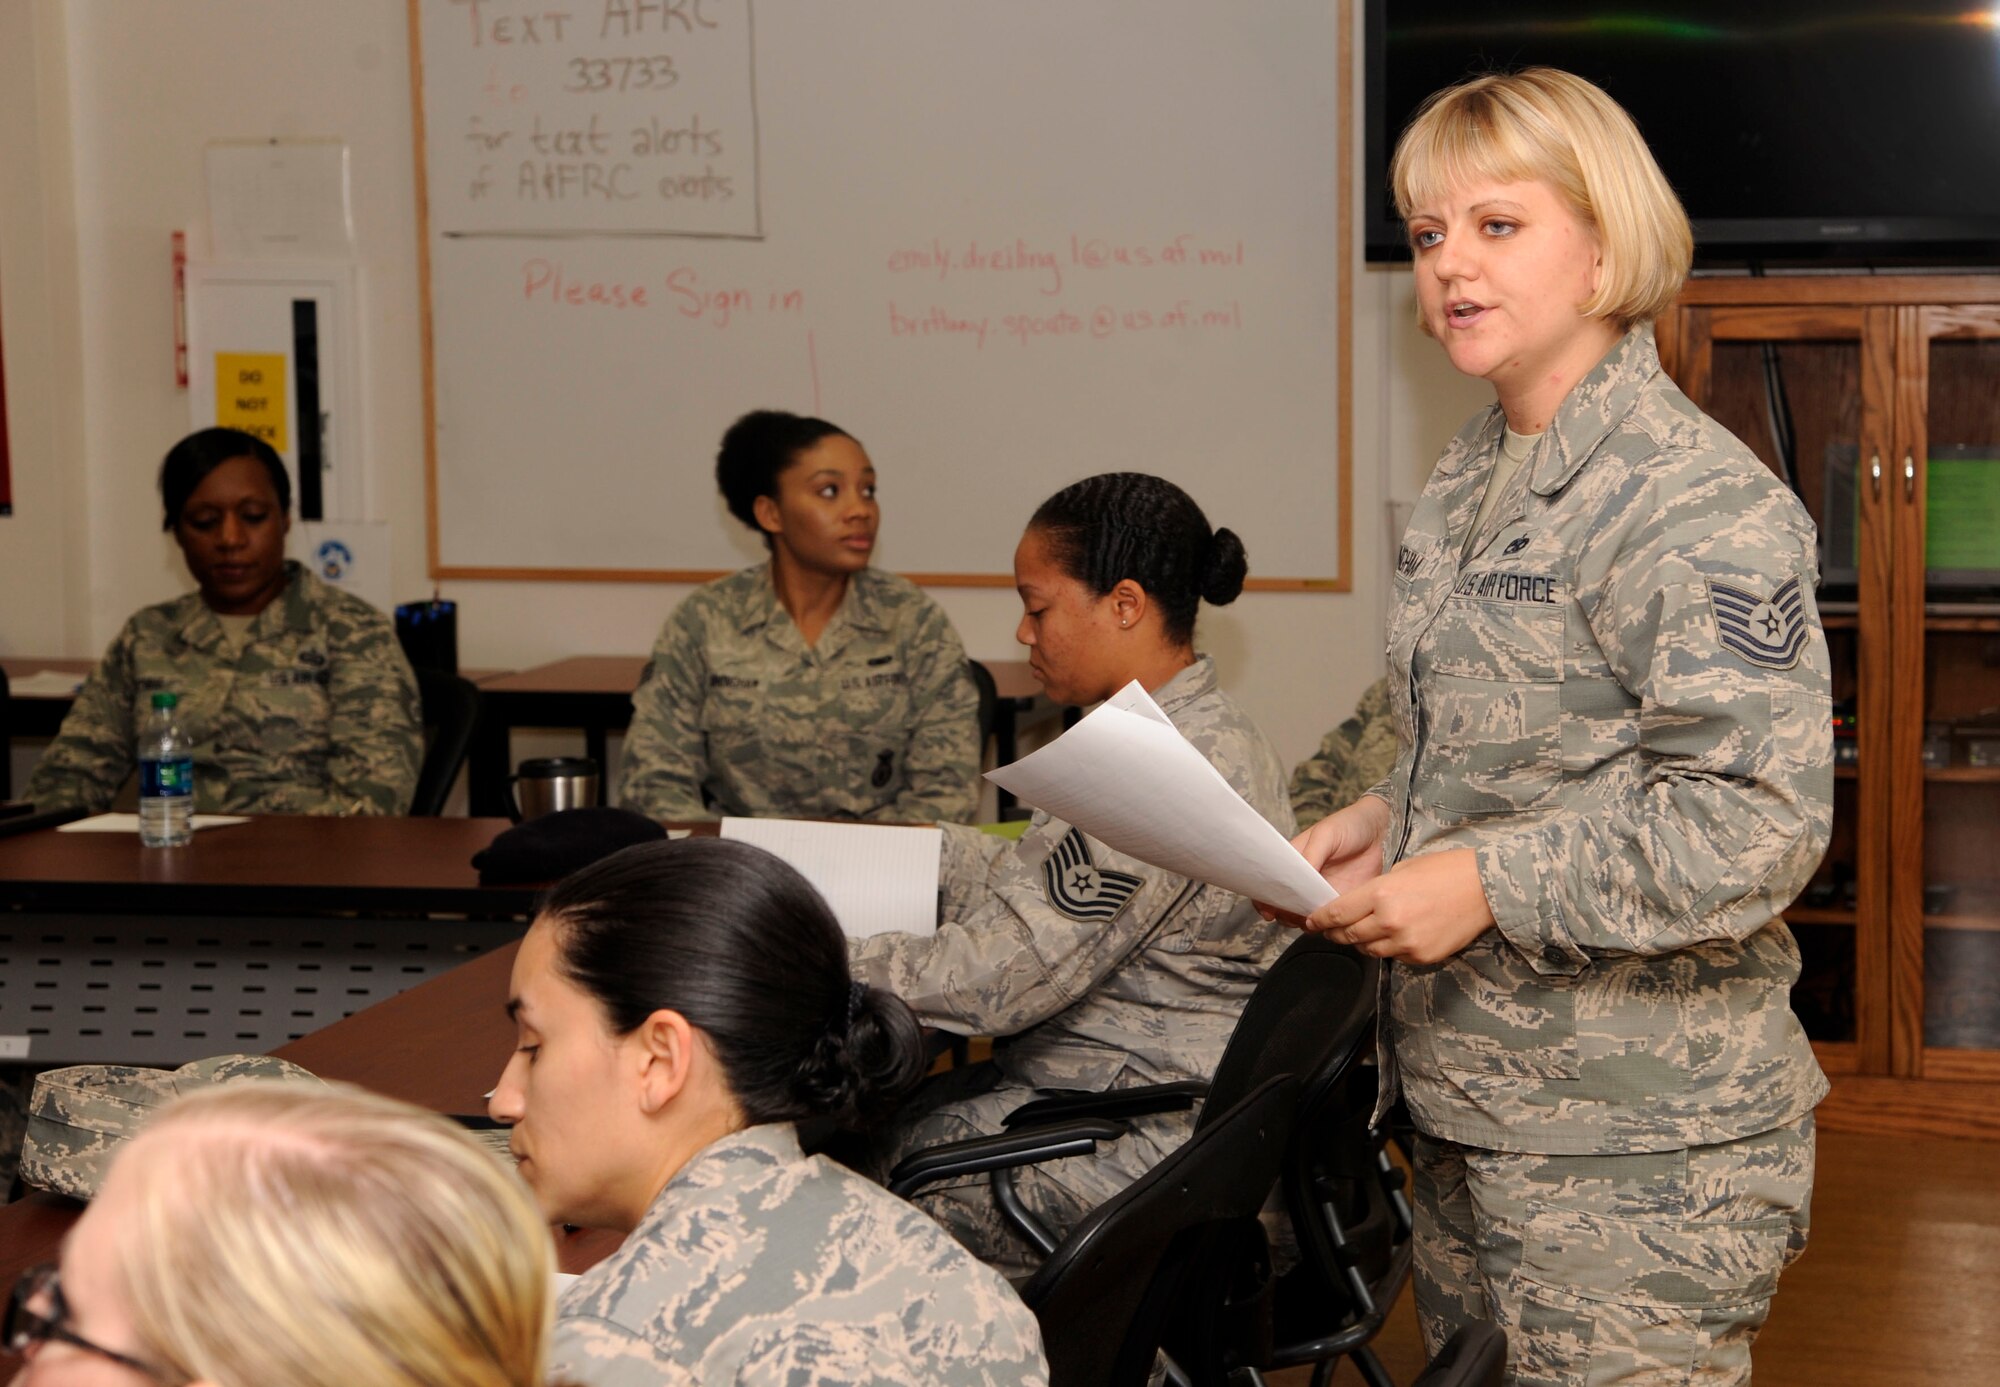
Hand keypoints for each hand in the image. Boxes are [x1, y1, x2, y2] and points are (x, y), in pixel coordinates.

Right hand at [1258, 797, 1388, 925]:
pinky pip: (1330, 918)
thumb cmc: (1348, 825)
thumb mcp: (1326, 834)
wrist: (1381, 831)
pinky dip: (1326, 924)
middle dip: (1284, 913)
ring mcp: (1323, 891)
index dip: (1265, 897)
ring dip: (1303, 921)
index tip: (1267, 910)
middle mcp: (1305, 879)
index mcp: (1295, 861)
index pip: (1272, 881)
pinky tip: (1328, 923)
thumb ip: (1311, 855)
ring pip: (1306, 914)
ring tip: (1310, 920)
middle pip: (1286, 903)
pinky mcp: (1342, 900)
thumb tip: (1298, 880)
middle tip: (1292, 916)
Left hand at [1302, 848, 1493, 963]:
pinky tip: (1393, 935)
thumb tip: (1352, 907)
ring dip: (1360, 942)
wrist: (1485, 889)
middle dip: (1335, 932)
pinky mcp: (1421, 956)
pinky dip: (1388, 948)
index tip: (1311, 920)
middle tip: (1329, 928)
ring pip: (1368, 950)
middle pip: (1348, 935)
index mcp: (1381, 893)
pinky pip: (1393, 956)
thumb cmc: (1444, 870)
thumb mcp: (1402, 869)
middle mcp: (1390, 921)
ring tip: (1361, 931)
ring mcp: (1406, 943)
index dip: (1319, 919)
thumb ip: (1374, 891)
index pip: (1336, 913)